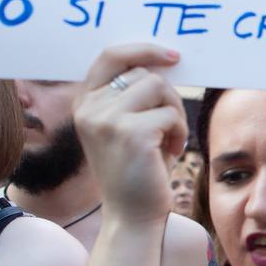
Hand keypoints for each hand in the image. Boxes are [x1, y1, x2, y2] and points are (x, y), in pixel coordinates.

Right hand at [74, 45, 186, 225]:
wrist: (132, 215)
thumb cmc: (139, 169)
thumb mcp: (128, 126)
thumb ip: (134, 94)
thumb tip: (165, 59)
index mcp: (86, 103)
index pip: (111, 56)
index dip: (144, 49)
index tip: (173, 56)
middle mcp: (90, 108)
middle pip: (145, 73)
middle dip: (168, 96)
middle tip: (169, 125)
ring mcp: (107, 119)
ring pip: (159, 88)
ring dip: (174, 113)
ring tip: (168, 139)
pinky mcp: (130, 133)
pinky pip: (170, 113)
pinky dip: (179, 132)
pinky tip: (170, 153)